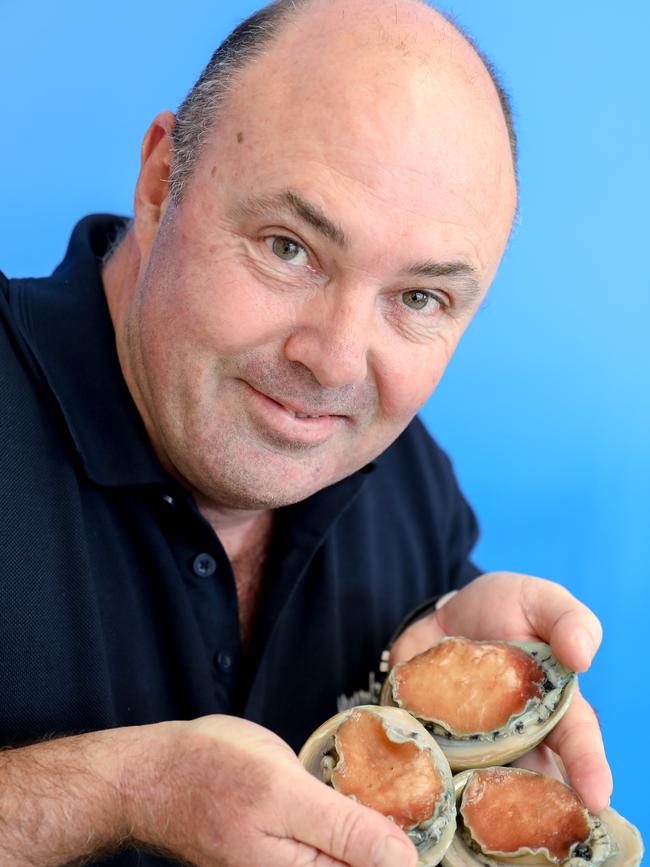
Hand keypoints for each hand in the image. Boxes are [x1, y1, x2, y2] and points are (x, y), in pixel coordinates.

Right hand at [125, 715, 417, 866]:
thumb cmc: (211, 775)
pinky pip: (331, 849)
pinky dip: (354, 828)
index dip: (410, 854)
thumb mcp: (284, 792)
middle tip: (419, 810)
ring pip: (352, 858)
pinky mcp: (285, 853)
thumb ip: (345, 830)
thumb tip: (406, 861)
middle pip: (368, 865)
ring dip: (377, 836)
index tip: (434, 834)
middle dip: (394, 844)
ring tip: (396, 808)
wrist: (155, 774)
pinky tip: (360, 805)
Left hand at [389, 571, 611, 812]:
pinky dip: (424, 774)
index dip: (588, 768)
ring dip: (480, 803)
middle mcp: (516, 736)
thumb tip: (582, 656)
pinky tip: (419, 791)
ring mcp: (472, 743)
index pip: (576, 740)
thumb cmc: (506, 607)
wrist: (446, 611)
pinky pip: (428, 761)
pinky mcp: (430, 737)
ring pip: (480, 785)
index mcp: (552, 707)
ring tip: (478, 822)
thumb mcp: (540, 600)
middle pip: (529, 778)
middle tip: (541, 834)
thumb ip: (568, 619)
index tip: (597, 797)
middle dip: (536, 807)